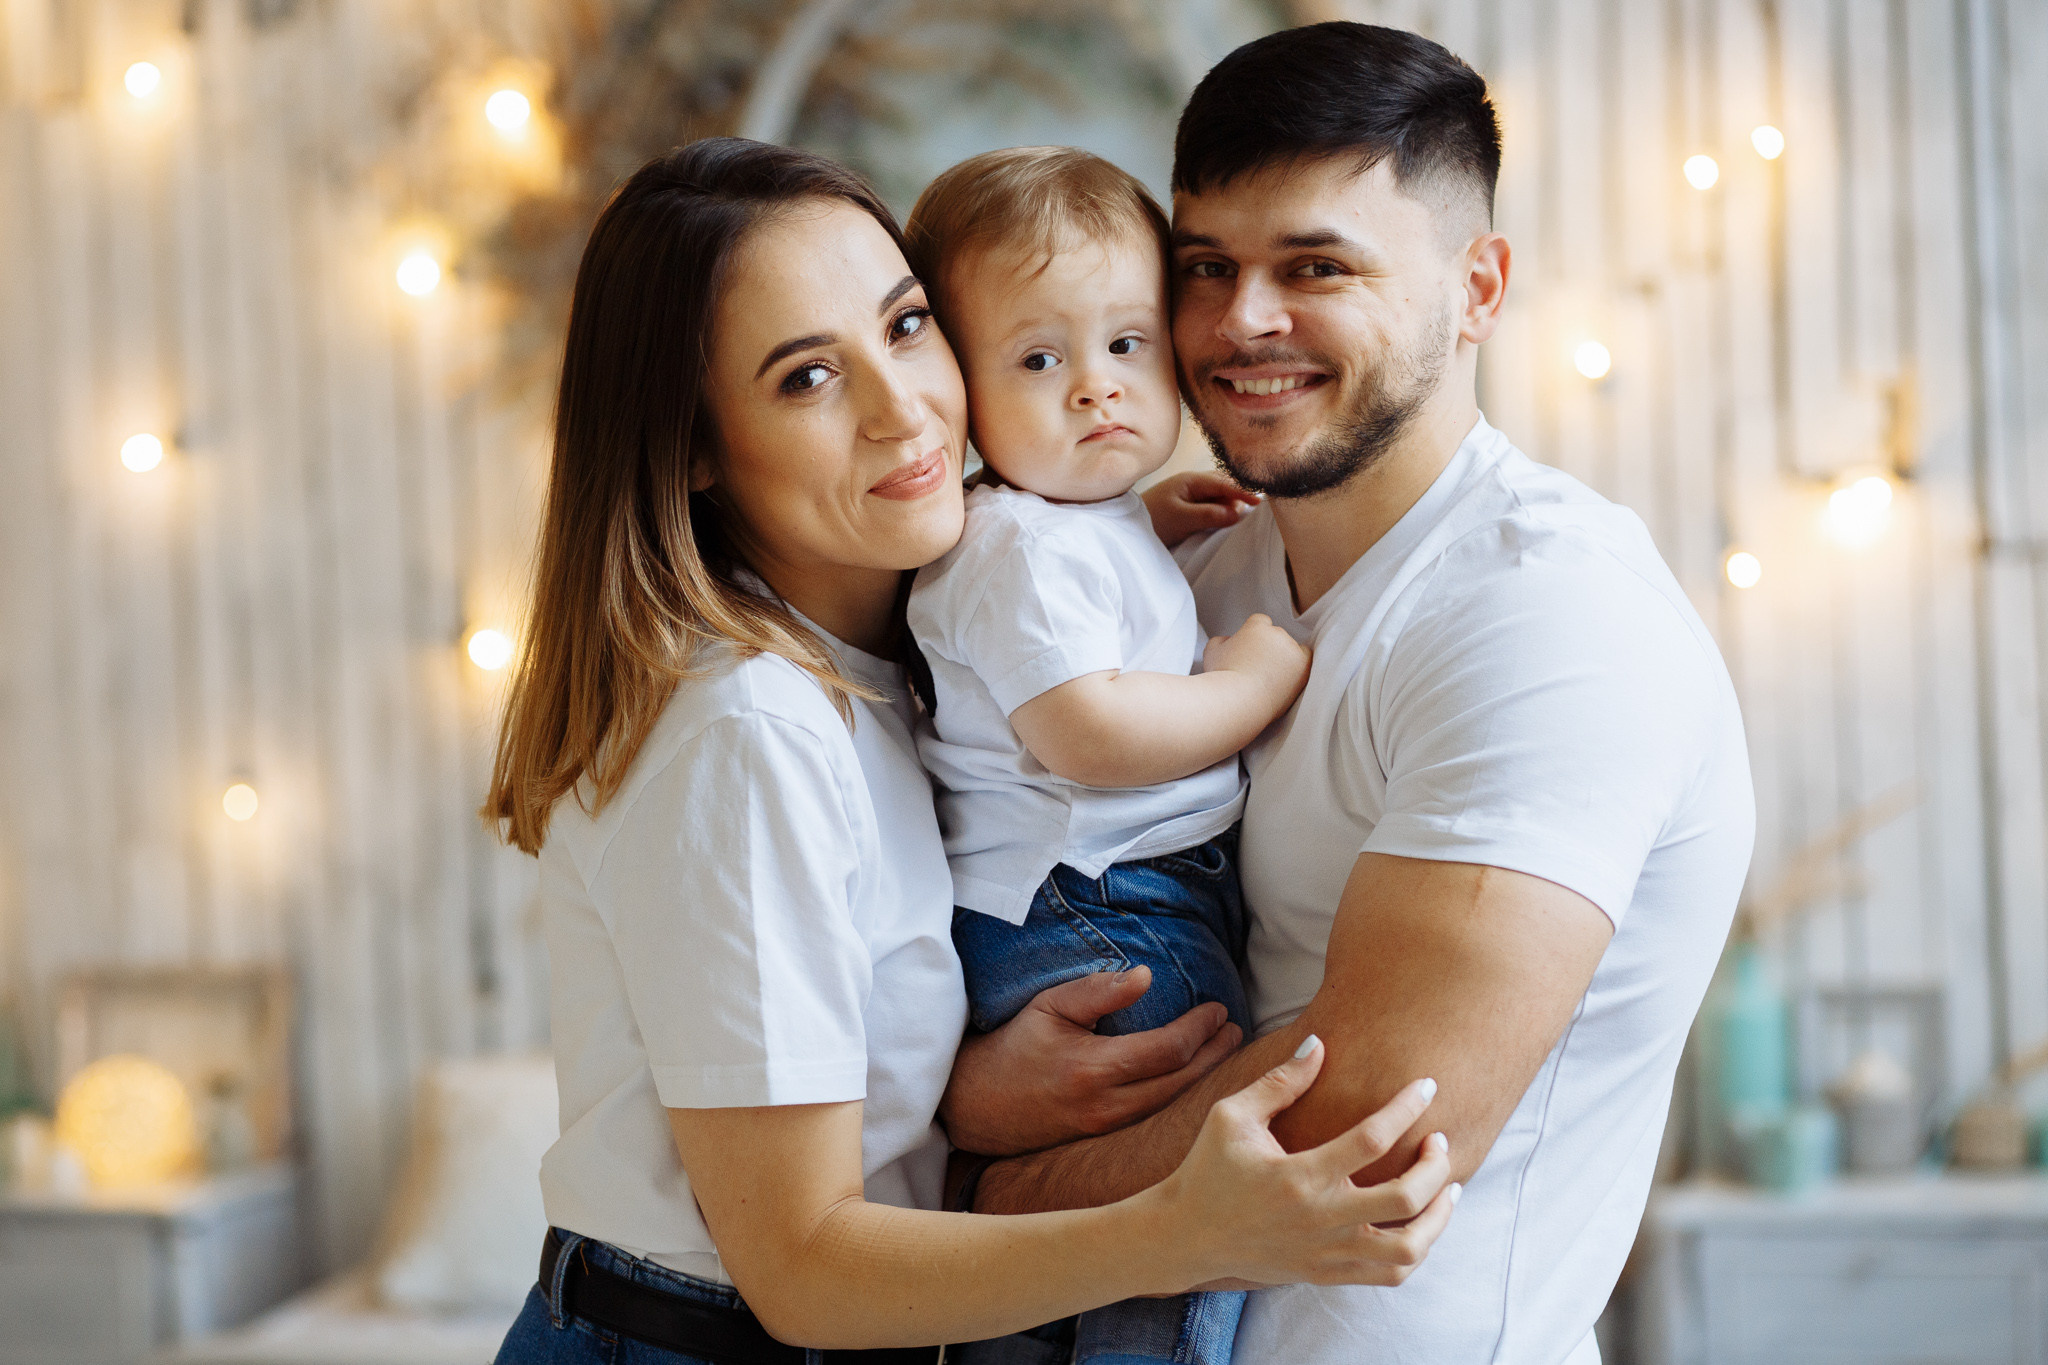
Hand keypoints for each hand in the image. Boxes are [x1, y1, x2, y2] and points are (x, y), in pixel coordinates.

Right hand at [940, 969, 1242, 1155]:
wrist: (976, 1105)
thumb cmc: (1014, 1047)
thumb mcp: (1048, 1006)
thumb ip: (1098, 990)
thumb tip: (1147, 976)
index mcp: (1093, 1068)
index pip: (1167, 1050)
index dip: (1200, 1029)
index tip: (1217, 1009)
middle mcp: (1106, 1104)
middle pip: (1181, 1082)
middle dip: (1215, 1055)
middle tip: (1236, 1031)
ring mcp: (1107, 1128)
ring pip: (1172, 1105)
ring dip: (1205, 1077)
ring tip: (1225, 1050)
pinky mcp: (1104, 1138)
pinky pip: (1155, 1116)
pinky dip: (1181, 1095)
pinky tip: (1194, 1078)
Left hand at [1144, 471, 1259, 547]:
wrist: (1127, 526)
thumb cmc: (1152, 520)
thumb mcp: (1181, 518)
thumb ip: (1208, 514)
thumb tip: (1236, 513)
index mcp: (1191, 480)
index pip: (1224, 482)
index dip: (1243, 491)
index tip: (1261, 500)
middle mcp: (1194, 483)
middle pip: (1226, 485)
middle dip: (1242, 493)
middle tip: (1260, 505)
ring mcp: (1193, 493)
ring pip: (1221, 494)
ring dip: (1233, 502)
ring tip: (1247, 512)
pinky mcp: (1191, 504)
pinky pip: (1215, 502)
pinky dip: (1225, 508)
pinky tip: (1231, 516)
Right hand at [1149, 1038, 1457, 1290]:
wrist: (1187, 1236)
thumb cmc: (1208, 1168)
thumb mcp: (1232, 1116)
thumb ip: (1280, 1082)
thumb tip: (1320, 1043)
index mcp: (1298, 1176)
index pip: (1371, 1140)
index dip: (1405, 1108)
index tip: (1426, 1086)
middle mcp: (1319, 1219)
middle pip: (1404, 1198)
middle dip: (1435, 1165)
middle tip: (1439, 1140)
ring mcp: (1326, 1253)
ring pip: (1407, 1250)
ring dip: (1439, 1217)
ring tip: (1447, 1188)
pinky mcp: (1326, 1274)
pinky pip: (1388, 1275)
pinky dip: (1416, 1251)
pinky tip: (1421, 1223)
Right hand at [1203, 613, 1310, 710]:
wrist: (1237, 702)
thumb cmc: (1221, 679)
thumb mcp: (1212, 652)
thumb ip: (1222, 640)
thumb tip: (1230, 640)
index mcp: (1257, 626)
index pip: (1260, 622)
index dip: (1254, 637)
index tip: (1250, 652)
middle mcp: (1277, 633)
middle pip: (1276, 635)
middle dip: (1269, 647)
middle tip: (1258, 668)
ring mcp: (1292, 649)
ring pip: (1292, 648)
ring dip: (1284, 658)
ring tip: (1270, 678)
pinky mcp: (1303, 666)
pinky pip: (1305, 660)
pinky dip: (1298, 667)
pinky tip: (1286, 679)